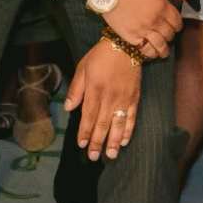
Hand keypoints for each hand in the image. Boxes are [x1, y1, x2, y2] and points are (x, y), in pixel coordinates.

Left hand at [70, 40, 145, 160]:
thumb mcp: (82, 68)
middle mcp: (109, 98)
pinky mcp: (134, 98)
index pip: (88, 116)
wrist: (126, 45)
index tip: (81, 145)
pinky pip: (132, 117)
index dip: (85, 132)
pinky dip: (129, 130)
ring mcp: (124, 99)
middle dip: (97, 142)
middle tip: (93, 157)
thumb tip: (68, 108)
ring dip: (114, 141)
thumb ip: (76, 89)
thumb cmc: (101, 56)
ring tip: (111, 155)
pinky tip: (125, 141)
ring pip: (118, 124)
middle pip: (102, 124)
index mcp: (94, 90)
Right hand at [103, 0, 183, 55]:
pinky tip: (151, 53)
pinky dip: (150, 53)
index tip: (176, 26)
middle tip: (169, 36)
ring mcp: (143, 30)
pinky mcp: (130, 36)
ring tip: (164, 52)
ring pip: (159, 45)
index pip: (177, 22)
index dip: (178, 25)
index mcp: (163, 7)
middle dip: (171, 35)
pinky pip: (144, 49)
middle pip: (169, 34)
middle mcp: (155, 21)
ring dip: (164, 49)